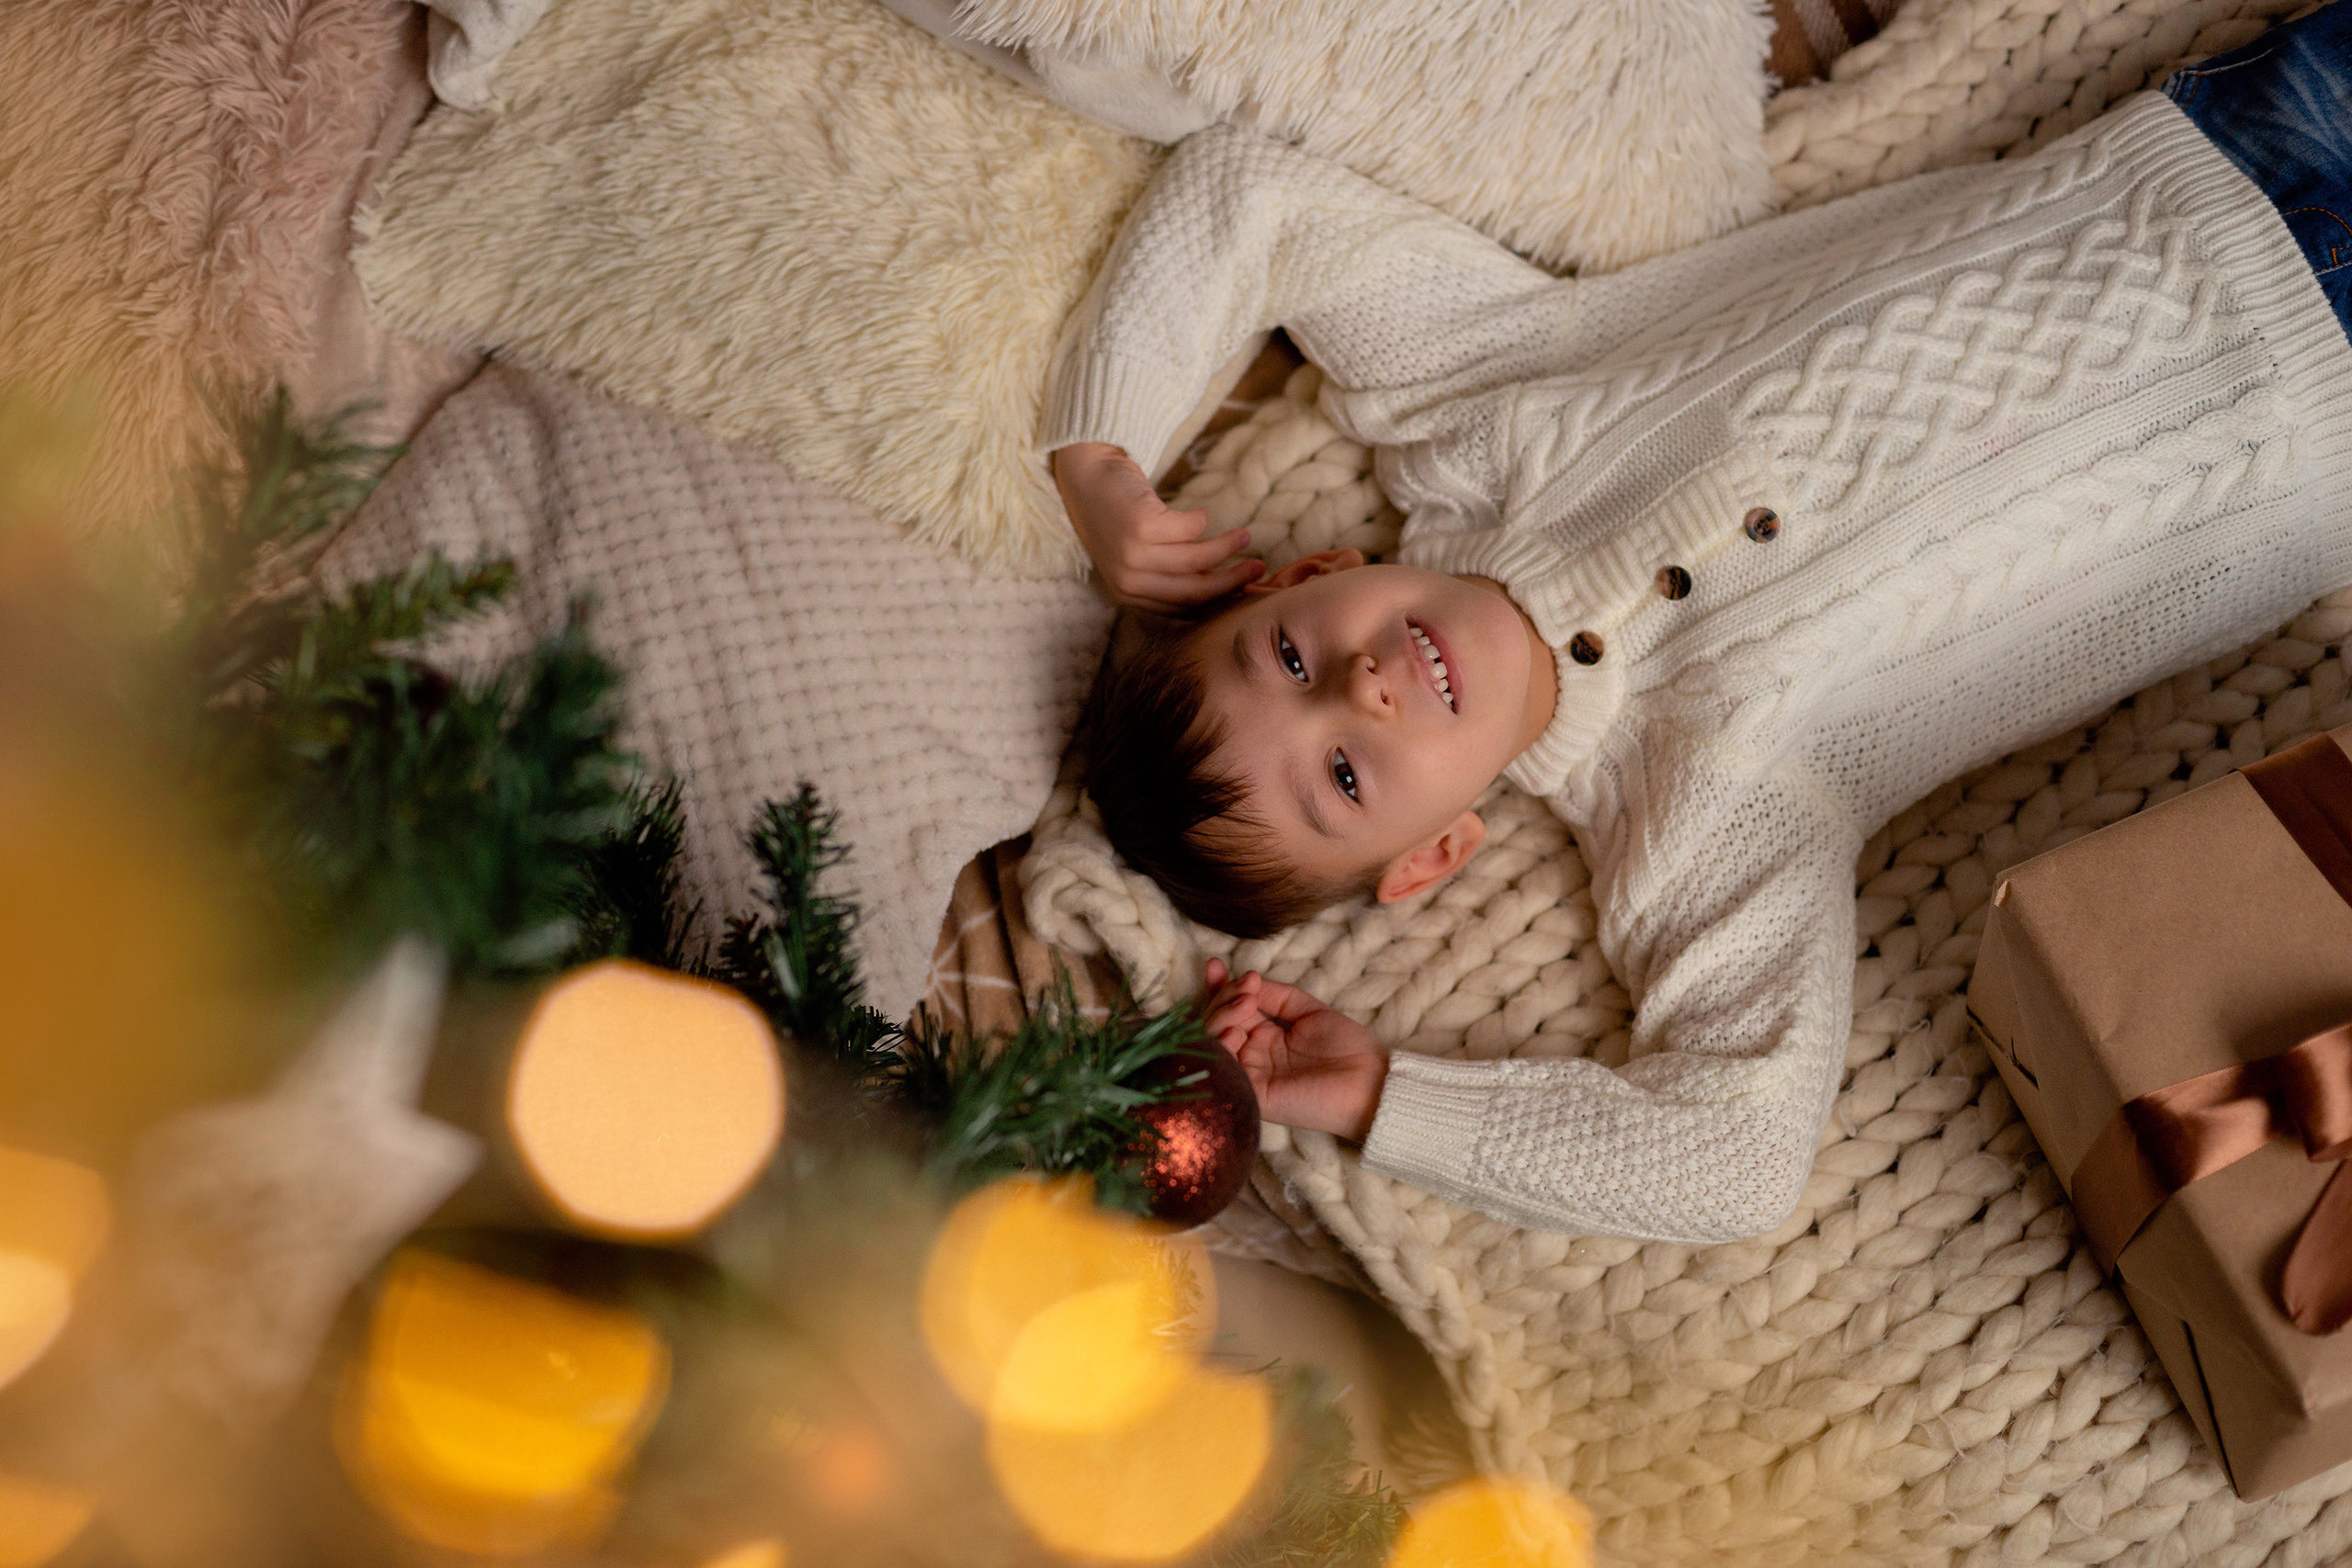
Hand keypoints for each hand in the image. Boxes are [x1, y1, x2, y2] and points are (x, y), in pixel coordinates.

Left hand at [1051, 442, 1263, 611]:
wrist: (1086, 475)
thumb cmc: (1116, 515)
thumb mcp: (1139, 555)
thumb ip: (1169, 574)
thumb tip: (1221, 585)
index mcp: (1128, 594)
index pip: (1183, 607)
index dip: (1219, 600)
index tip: (1246, 590)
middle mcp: (1129, 580)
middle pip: (1194, 591)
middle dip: (1233, 581)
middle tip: (1259, 569)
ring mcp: (1133, 554)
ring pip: (1196, 561)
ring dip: (1227, 548)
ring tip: (1245, 536)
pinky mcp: (1141, 526)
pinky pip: (1189, 528)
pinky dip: (1201, 521)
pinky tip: (1203, 515)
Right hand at [1200, 958, 1387, 1141]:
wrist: (1369, 1082)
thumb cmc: (1347, 1048)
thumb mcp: (1309, 1011)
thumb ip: (1277, 995)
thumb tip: (1247, 978)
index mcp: (1265, 1038)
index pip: (1230, 1009)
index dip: (1219, 987)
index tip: (1214, 965)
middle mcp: (1253, 1055)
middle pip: (1217, 1023)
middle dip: (1225, 999)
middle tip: (1247, 991)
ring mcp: (1251, 1075)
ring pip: (1214, 1044)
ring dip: (1222, 1018)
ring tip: (1245, 1005)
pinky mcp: (1253, 1094)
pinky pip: (1225, 1071)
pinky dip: (1221, 1048)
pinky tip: (1233, 1033)